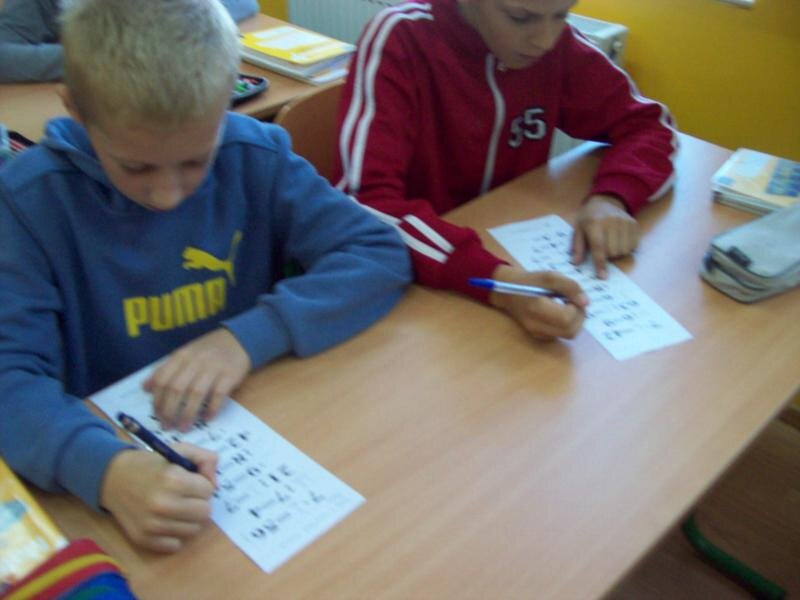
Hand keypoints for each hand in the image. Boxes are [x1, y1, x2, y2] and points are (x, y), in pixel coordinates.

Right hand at [100, 445, 217, 552]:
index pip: (209, 490)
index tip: (191, 481)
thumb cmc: (152, 464)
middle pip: (204, 513)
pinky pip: (176, 545)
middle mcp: (162, 505)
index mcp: (172, 480)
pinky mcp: (144, 540)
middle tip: (186, 495)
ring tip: (177, 507)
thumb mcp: (180, 450)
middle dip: (199, 502)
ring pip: (193, 530)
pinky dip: (174, 534)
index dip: (202, 484)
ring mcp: (152, 525)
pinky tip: (166, 520)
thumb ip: (205, 459)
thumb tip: (216, 486)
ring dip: (189, 519)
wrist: (113, 478)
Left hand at [144, 328, 250, 430]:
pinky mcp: (230, 374)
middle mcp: (195, 361)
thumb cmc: (208, 350)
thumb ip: (165, 370)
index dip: (157, 400)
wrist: (238, 339)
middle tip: (167, 426)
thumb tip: (145, 388)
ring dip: (187, 414)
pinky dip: (212, 408)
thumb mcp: (184, 354)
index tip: (156, 415)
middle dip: (169, 411)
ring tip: (183, 427)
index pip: (163, 379)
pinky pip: (219, 394)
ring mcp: (214, 367)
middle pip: (176, 388)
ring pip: (196, 393)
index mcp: (181, 356)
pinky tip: (207, 418)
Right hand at [489, 265, 587, 340]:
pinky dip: (566, 325)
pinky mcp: (539, 336)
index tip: (573, 297)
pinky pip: (561, 334)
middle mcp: (536, 325)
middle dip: (579, 317)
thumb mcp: (550, 276)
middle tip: (574, 302)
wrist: (508, 292)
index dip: (577, 308)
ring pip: (568, 335)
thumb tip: (585, 302)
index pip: (567, 318)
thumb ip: (570, 287)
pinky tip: (560, 313)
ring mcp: (537, 333)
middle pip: (571, 331)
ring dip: (574, 321)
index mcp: (537, 308)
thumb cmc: (530, 282)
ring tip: (567, 307)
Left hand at [571, 194, 638, 278]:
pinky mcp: (634, 224)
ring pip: (624, 250)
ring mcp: (624, 222)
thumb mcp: (577, 229)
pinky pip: (633, 245)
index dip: (600, 263)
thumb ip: (577, 246)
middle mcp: (611, 221)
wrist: (605, 202)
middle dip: (607, 256)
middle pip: (613, 251)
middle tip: (602, 249)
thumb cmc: (588, 218)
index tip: (602, 276)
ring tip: (610, 244)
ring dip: (617, 253)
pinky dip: (626, 248)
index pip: (598, 247)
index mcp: (594, 223)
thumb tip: (576, 263)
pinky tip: (619, 241)